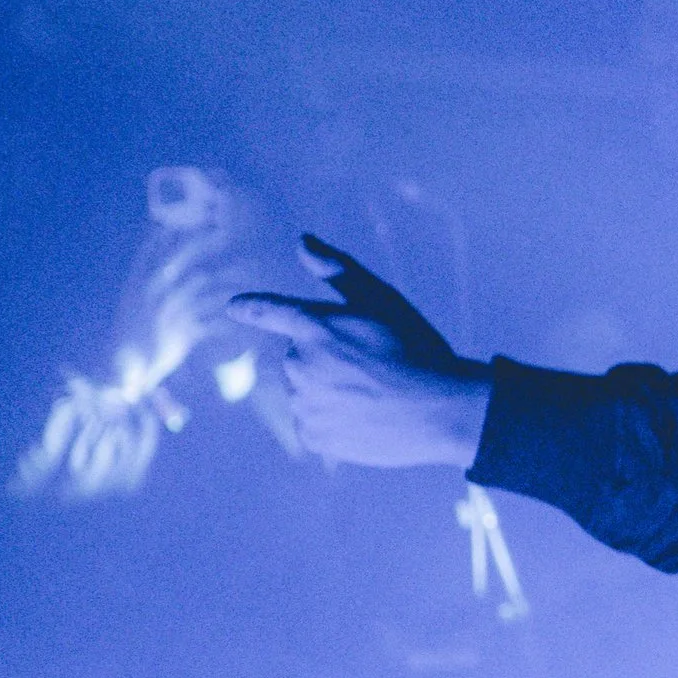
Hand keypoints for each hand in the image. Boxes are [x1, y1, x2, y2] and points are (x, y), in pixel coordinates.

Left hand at [230, 239, 491, 470]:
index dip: (252, 308)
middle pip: (299, 356)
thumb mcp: (383, 300)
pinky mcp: (313, 436)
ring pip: (305, 391)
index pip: (269, 311)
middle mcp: (299, 364)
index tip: (235, 307)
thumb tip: (302, 241)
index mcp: (314, 326)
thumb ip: (338, 271)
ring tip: (372, 395)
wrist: (442, 412)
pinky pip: (312, 423)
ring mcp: (303, 403)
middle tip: (370, 366)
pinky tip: (364, 417)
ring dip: (329, 390)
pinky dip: (331, 420)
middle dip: (325, 357)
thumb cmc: (416, 350)